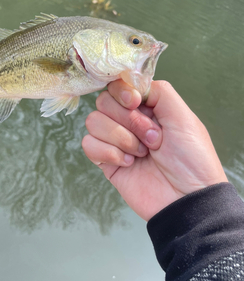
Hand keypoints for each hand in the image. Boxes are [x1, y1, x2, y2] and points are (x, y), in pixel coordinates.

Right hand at [82, 80, 227, 220]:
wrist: (187, 200)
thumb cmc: (192, 159)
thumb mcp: (183, 117)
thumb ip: (158, 90)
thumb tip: (130, 81)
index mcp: (147, 107)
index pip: (118, 85)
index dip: (122, 91)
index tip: (135, 102)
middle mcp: (128, 121)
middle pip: (103, 101)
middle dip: (128, 120)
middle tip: (151, 138)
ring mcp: (115, 141)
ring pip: (93, 121)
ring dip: (120, 138)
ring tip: (142, 154)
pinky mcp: (105, 161)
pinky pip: (89, 144)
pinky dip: (108, 153)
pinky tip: (128, 164)